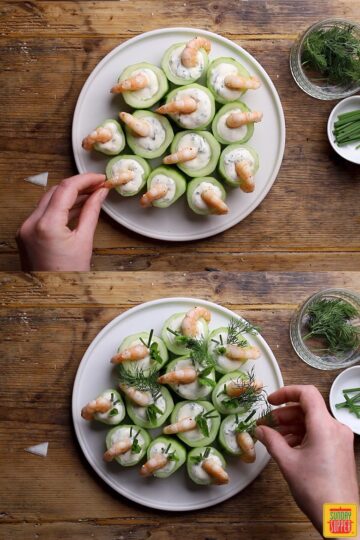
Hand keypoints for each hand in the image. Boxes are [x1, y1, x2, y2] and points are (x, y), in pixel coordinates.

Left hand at [16, 173, 108, 270]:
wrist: (52, 298)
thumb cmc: (69, 276)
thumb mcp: (85, 242)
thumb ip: (91, 212)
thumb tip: (100, 193)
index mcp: (46, 225)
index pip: (66, 189)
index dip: (85, 180)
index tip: (100, 178)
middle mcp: (30, 223)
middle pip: (55, 191)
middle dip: (77, 185)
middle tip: (97, 186)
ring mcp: (25, 228)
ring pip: (47, 200)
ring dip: (68, 195)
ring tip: (90, 195)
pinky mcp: (25, 234)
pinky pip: (42, 213)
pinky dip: (59, 208)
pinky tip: (75, 208)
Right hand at [255, 385, 358, 533]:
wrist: (339, 517)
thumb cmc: (316, 491)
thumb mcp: (288, 463)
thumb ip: (271, 441)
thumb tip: (259, 429)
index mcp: (324, 426)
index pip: (306, 394)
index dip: (286, 392)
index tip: (270, 401)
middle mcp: (336, 428)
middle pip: (308, 408)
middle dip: (285, 413)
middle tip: (266, 423)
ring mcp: (340, 439)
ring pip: (313, 421)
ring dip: (292, 425)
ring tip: (274, 436)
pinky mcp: (340, 449)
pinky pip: (319, 433)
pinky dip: (303, 434)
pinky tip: (288, 446)